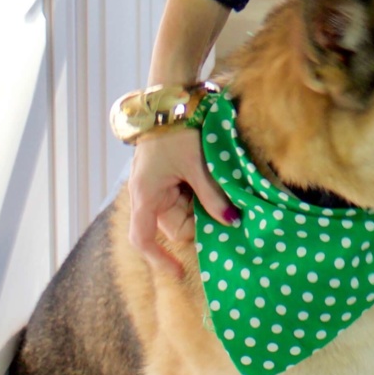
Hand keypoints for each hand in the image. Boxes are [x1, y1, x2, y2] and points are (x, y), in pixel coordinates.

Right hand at [127, 126, 238, 276]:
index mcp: (146, 195)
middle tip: (226, 213)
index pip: (143, 240)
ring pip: (184, 213)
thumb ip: (211, 196)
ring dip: (203, 209)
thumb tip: (230, 222)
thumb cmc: (176, 131)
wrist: (170, 100)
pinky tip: (216, 186)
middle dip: (199, 225)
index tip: (179, 274)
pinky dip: (201, 197)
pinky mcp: (168, 178)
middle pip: (174, 227)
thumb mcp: (196, 166)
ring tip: (222, 192)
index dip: (159, 260)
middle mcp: (148, 195)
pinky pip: (186, 198)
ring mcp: (158, 187)